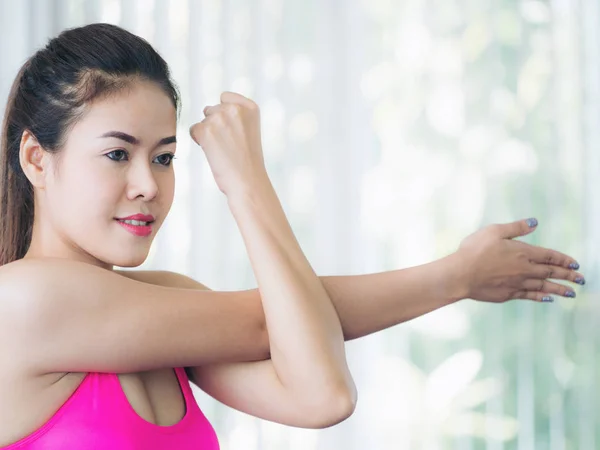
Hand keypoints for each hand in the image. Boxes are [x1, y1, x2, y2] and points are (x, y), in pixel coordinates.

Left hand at [189, 92, 267, 195]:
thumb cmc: (248, 161)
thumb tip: (207, 109)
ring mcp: (220, 118)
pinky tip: (214, 152)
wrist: (248, 181)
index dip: (225, 115)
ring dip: (208, 135)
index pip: (225, 98)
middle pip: (212, 110)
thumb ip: (235, 115)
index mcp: (250, 107)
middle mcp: (235, 108)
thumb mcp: (249, 130)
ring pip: (203, 121)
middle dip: (216, 125)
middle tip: (229, 145)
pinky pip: (193, 130)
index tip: (235, 133)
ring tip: (224, 150)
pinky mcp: (206, 130)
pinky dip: (199, 141)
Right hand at [455, 218, 583, 302]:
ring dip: (559, 289)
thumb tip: (535, 222)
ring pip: (544, 287)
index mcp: (523, 252)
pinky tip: (548, 299)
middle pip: (551, 272)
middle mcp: (525, 270)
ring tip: (572, 293)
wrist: (461, 274)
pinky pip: (530, 296)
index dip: (564, 259)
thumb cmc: (474, 250)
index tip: (575, 263)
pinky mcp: (508, 294)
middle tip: (582, 279)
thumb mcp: (494, 231)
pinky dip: (541, 297)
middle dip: (568, 276)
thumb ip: (516, 227)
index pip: (550, 256)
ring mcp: (517, 284)